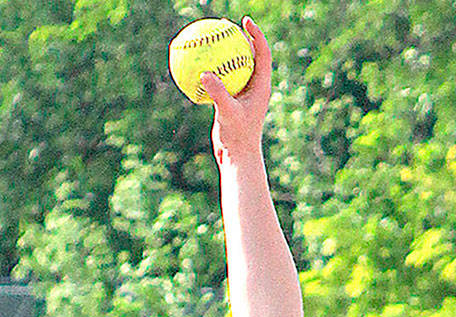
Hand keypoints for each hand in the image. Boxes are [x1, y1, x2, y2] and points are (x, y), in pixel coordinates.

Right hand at [205, 17, 272, 164]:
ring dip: (223, 54)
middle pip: (249, 56)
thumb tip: (204, 73)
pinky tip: (193, 65)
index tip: (245, 21)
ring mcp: (242, 94)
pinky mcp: (230, 101)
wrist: (237, 156)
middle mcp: (254, 87)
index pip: (262, 54)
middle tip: (225, 24)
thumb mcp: (228, 114)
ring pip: (233, 67)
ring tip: (209, 39)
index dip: (256, 35)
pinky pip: (219, 80)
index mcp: (261, 86)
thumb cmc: (238, 137)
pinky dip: (209, 72)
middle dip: (239, 38)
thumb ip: (218, 93)